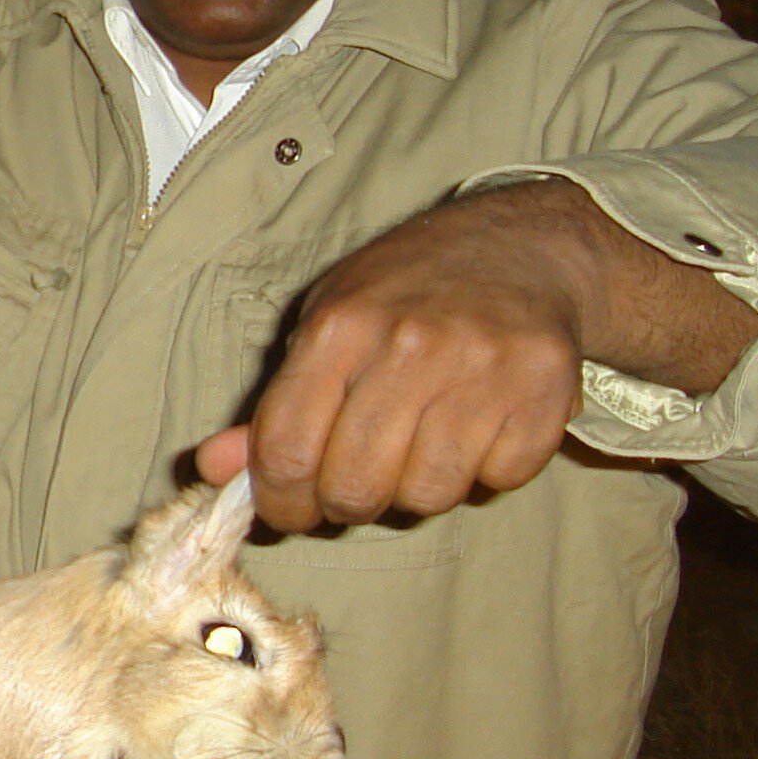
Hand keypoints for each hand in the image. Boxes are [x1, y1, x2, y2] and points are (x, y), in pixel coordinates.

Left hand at [196, 183, 598, 531]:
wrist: (521, 251)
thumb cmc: (405, 293)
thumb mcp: (325, 325)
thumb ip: (271, 405)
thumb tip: (212, 469)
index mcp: (341, 327)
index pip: (286, 450)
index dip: (278, 500)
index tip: (287, 507)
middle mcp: (410, 348)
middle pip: (354, 487)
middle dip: (345, 503)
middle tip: (355, 481)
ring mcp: (483, 373)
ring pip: (426, 496)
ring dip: (416, 489)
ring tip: (420, 442)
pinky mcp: (544, 397)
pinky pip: (496, 481)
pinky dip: (484, 472)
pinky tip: (476, 428)